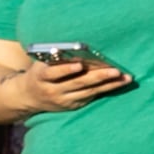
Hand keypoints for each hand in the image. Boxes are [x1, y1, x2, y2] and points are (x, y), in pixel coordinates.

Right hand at [15, 55, 132, 115]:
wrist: (28, 97)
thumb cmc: (39, 73)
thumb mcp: (40, 65)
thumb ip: (55, 59)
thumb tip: (78, 48)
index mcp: (41, 77)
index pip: (53, 73)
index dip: (66, 70)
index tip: (79, 65)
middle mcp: (53, 91)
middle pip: (77, 83)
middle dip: (98, 77)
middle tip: (115, 70)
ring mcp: (64, 100)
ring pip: (89, 91)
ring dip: (109, 84)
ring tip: (125, 78)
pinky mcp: (73, 106)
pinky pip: (92, 96)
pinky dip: (106, 89)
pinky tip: (120, 83)